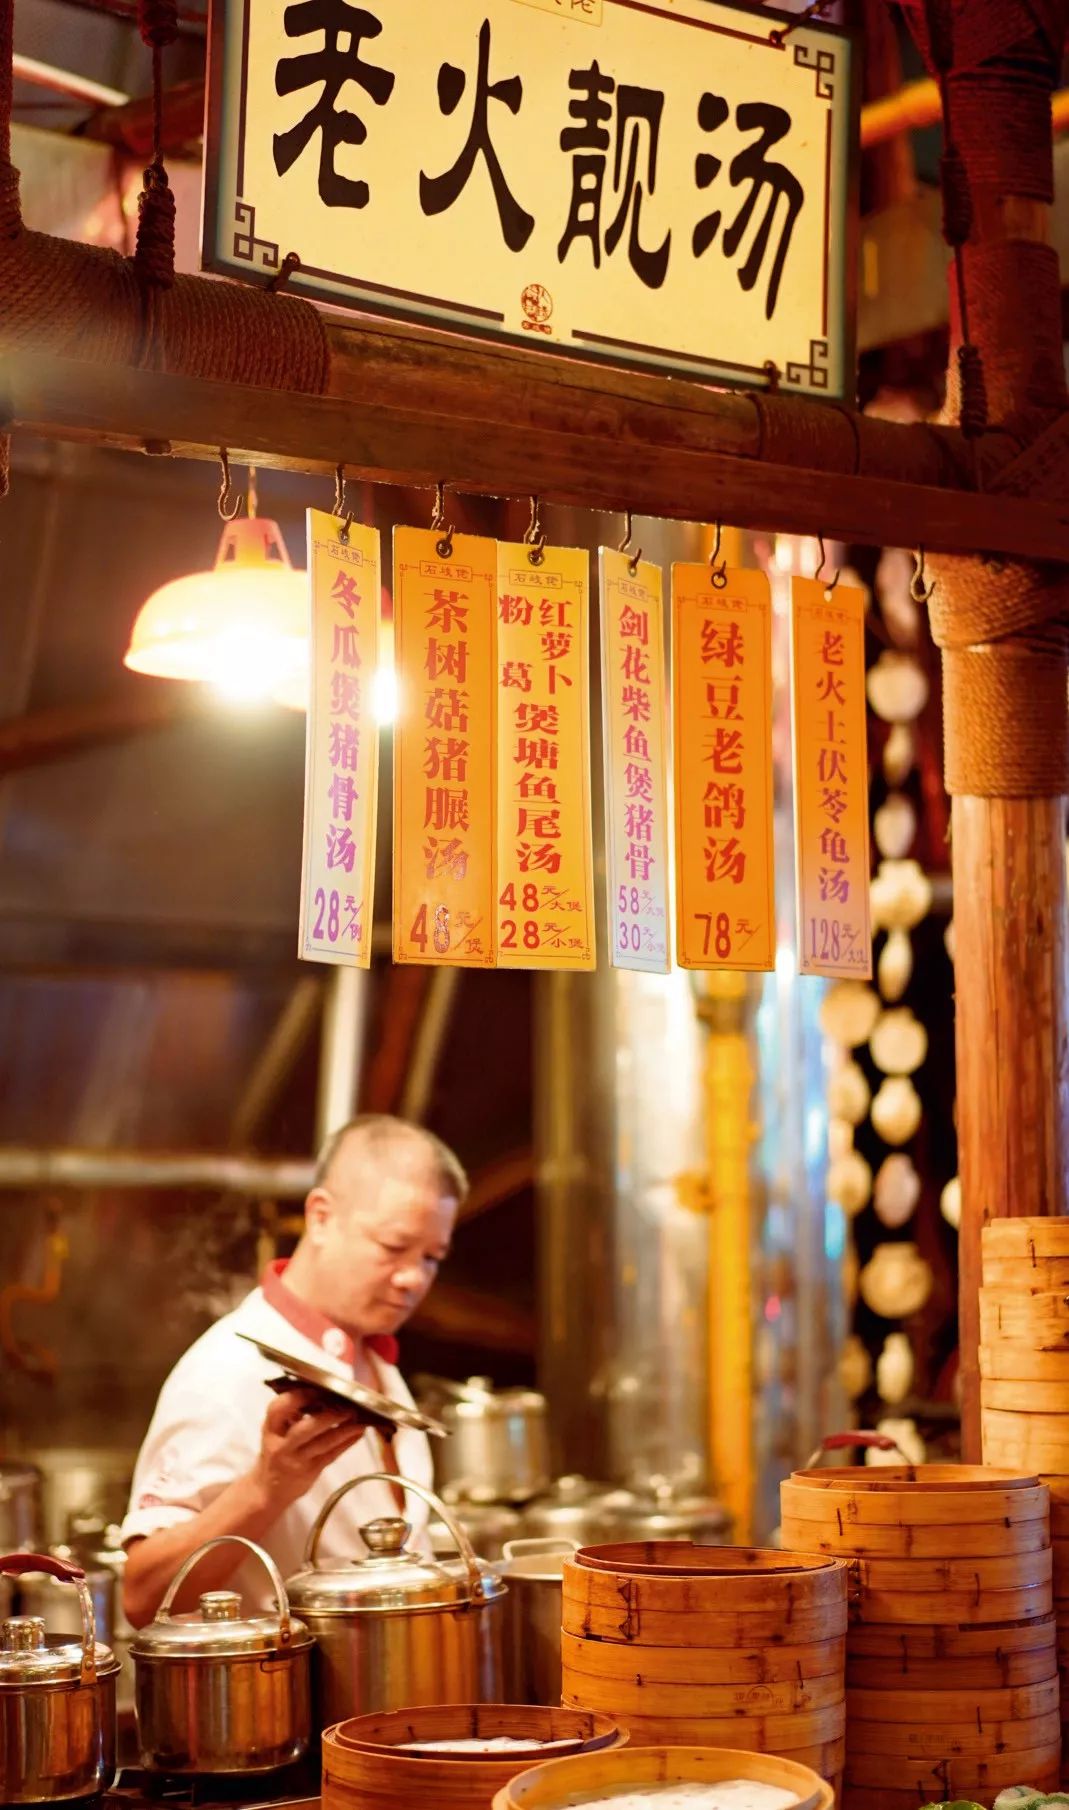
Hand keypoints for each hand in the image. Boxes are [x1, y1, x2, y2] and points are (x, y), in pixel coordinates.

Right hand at [252, 1387, 369, 1507]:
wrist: (269, 1489)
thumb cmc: (276, 1452)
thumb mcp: (275, 1432)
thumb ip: (291, 1414)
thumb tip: (320, 1391)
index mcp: (270, 1429)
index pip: (278, 1409)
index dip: (298, 1397)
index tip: (317, 1389)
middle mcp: (281, 1445)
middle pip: (305, 1429)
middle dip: (328, 1416)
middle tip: (346, 1405)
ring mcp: (296, 1461)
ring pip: (323, 1443)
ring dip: (344, 1430)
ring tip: (359, 1418)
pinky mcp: (310, 1472)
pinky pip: (332, 1455)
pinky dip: (347, 1442)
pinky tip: (358, 1432)